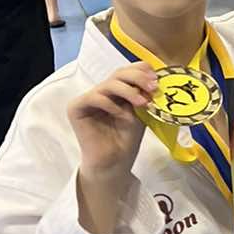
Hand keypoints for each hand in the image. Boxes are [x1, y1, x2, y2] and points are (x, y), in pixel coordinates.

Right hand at [67, 62, 156, 212]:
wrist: (114, 162)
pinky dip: (110, 104)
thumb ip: (144, 95)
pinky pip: (94, 97)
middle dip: (138, 78)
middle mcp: (101, 91)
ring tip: (142, 103)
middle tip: (153, 87)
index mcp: (116, 90)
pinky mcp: (76, 108)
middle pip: (118, 74)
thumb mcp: (141, 112)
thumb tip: (155, 78)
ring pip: (108, 84)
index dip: (141, 71)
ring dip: (128, 91)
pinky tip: (121, 114)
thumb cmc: (127, 138)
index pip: (126, 71)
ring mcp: (88, 99)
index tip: (157, 79)